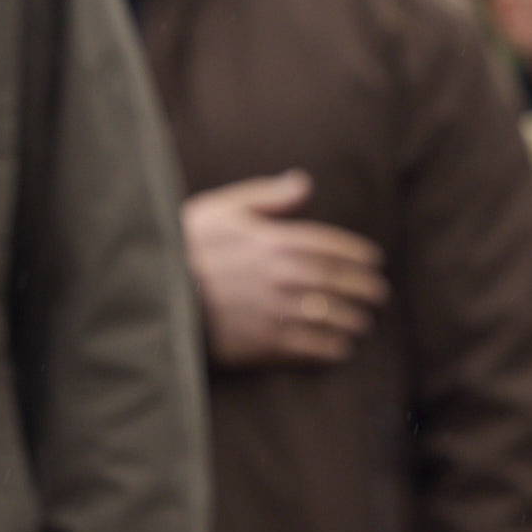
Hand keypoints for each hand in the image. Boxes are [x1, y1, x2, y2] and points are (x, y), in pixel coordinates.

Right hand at [183, 170, 388, 367]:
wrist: (153, 291)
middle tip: (378, 295)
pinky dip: (332, 349)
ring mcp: (277, 310)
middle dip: (365, 290)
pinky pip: (312, 347)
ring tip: (362, 324)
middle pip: (340, 284)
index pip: (333, 247)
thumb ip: (266, 196)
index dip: (359, 255)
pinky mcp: (265, 341)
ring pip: (332, 317)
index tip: (374, 262)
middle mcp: (284, 275)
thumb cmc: (185, 244)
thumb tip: (302, 182)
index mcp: (276, 240)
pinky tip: (340, 349)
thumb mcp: (221, 208)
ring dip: (354, 321)